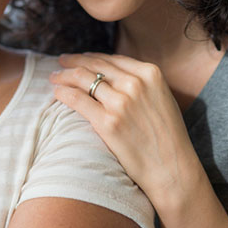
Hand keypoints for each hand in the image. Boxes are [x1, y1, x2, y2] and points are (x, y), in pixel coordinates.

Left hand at [49, 53, 201, 208]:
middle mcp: (135, 83)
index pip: (111, 59)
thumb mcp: (161, 97)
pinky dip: (63, 93)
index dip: (91, 57)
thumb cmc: (167, 137)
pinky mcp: (107, 122)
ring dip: (64, 75)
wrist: (172, 169)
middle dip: (74, 61)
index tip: (79, 58)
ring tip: (54, 77)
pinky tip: (57, 92)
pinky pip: (77, 99)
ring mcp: (120, 102)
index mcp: (150, 74)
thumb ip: (141, 82)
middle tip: (61, 62)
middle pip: (95, 65)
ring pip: (82, 78)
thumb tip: (113, 73)